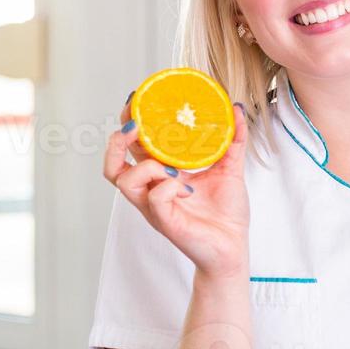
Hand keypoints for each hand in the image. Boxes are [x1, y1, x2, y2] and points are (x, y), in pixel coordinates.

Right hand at [102, 91, 250, 278]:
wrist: (234, 248)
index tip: (137, 100)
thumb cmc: (226, 213)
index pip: (132, 146)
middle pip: (113, 163)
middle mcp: (150, 190)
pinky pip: (153, 198)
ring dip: (147, 166)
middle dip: (118, 139)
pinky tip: (187, 189)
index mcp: (160, 175)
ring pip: (124, 180)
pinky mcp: (164, 221)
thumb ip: (233, 139)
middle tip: (135, 125)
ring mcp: (154, 207)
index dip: (128, 122)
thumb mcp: (230, 168)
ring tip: (172, 169)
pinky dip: (168, 187)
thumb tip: (237, 109)